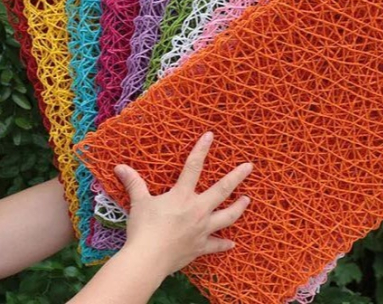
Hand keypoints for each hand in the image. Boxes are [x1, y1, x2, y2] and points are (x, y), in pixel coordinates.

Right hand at [114, 132, 252, 279]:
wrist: (147, 260)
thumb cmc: (143, 229)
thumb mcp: (138, 203)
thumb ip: (133, 183)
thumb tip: (119, 167)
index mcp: (183, 196)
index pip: (193, 166)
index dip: (201, 149)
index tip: (210, 135)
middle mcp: (198, 210)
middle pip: (222, 191)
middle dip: (237, 177)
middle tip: (250, 167)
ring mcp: (202, 229)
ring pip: (227, 217)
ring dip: (238, 208)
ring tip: (248, 200)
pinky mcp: (200, 247)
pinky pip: (215, 246)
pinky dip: (224, 244)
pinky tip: (232, 243)